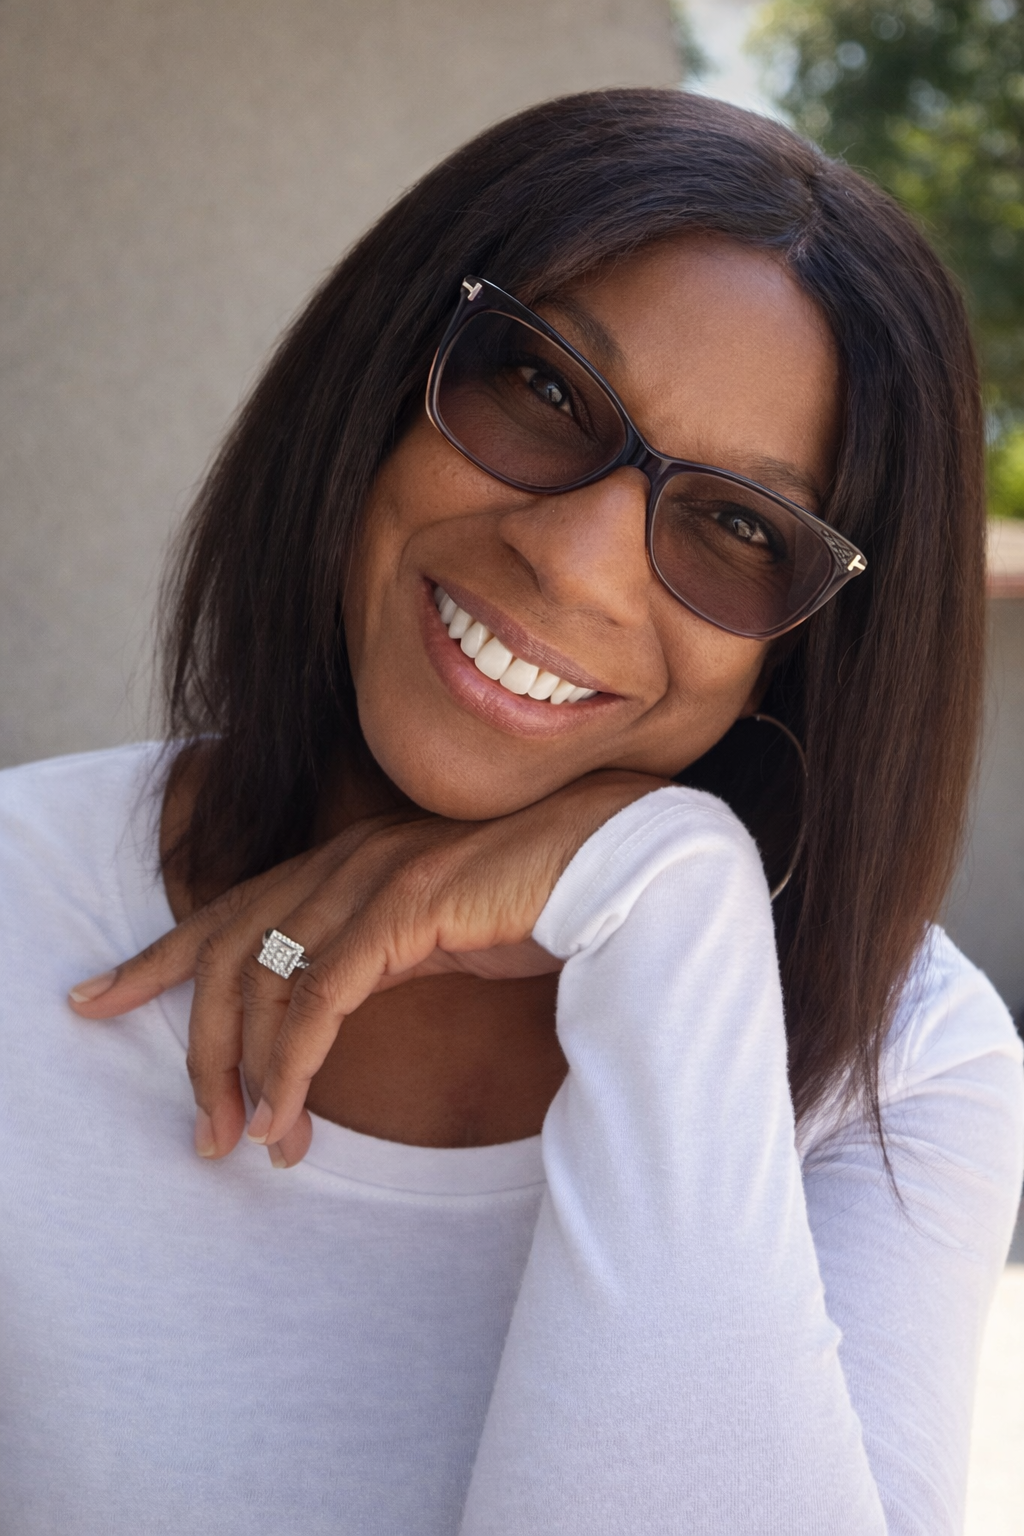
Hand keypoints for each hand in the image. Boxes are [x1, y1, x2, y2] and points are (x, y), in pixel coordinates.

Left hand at [69, 770, 663, 1164]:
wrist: (617, 862)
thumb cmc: (534, 902)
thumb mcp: (432, 934)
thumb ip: (373, 955)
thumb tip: (327, 1015)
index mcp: (341, 862)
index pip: (225, 911)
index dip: (153, 956)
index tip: (98, 997)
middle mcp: (342, 860)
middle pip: (222, 949)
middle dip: (194, 1044)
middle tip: (202, 1131)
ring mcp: (369, 875)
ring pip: (260, 978)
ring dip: (243, 1071)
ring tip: (249, 1142)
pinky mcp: (402, 905)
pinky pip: (319, 997)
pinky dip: (292, 1064)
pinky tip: (290, 1116)